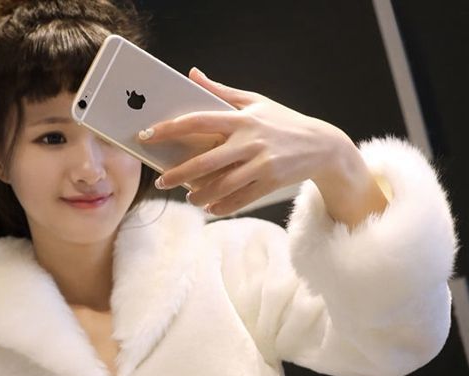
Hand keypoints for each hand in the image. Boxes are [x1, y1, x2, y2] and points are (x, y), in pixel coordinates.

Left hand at [136, 67, 350, 215]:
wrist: (321, 145)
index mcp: (241, 119)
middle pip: (205, 162)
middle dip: (178, 175)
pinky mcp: (270, 183)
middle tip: (162, 182)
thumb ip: (220, 91)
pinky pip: (238, 200)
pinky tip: (209, 207)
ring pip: (220, 186)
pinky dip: (221, 206)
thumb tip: (191, 74)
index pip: (198, 120)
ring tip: (189, 197)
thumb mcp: (255, 102)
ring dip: (199, 195)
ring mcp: (261, 164)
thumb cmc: (282, 122)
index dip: (169, 129)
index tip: (147, 135)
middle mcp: (250, 141)